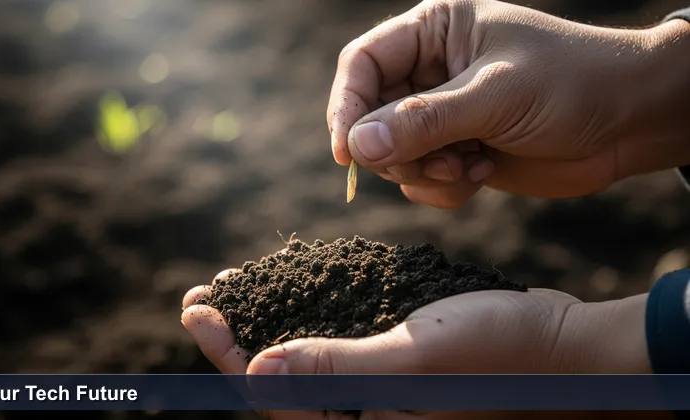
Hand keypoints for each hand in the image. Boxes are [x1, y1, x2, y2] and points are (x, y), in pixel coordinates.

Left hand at [181, 268, 653, 419]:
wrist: (558, 344)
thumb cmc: (496, 353)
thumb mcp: (412, 358)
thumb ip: (335, 370)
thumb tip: (256, 372)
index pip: (273, 399)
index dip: (226, 354)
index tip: (196, 310)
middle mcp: (364, 416)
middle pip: (279, 383)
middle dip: (235, 340)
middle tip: (201, 298)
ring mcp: (377, 392)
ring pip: (303, 363)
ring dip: (265, 326)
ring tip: (233, 290)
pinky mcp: (390, 365)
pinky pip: (334, 346)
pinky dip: (306, 318)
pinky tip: (292, 288)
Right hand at [328, 0, 689, 207]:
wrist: (629, 123)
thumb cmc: (571, 84)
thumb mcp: (495, 95)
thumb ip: (424, 120)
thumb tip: (358, 147)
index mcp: (435, 31)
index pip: (363, 63)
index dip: (347, 106)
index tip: (347, 151)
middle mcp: (431, 72)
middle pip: (371, 115)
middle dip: (396, 149)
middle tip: (435, 161)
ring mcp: (443, 114)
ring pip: (392, 154)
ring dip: (423, 171)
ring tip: (467, 165)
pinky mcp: (456, 150)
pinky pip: (420, 179)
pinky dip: (442, 187)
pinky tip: (481, 173)